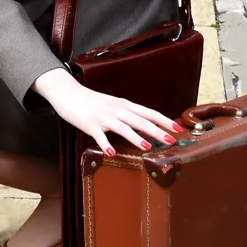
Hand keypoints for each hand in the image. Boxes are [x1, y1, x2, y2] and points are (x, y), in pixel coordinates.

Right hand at [32, 68, 182, 155]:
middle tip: (172, 140)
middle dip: (157, 130)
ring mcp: (103, 117)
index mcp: (124, 105)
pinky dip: (105, 144)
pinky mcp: (89, 124)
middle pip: (140, 120)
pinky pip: (99, 136)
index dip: (164, 120)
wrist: (68, 93)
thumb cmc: (91, 102)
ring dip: (135, 137)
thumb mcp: (113, 105)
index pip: (148, 112)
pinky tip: (111, 153)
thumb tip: (145, 127)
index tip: (178, 128)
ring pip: (122, 127)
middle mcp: (116, 110)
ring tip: (148, 147)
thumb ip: (127, 115)